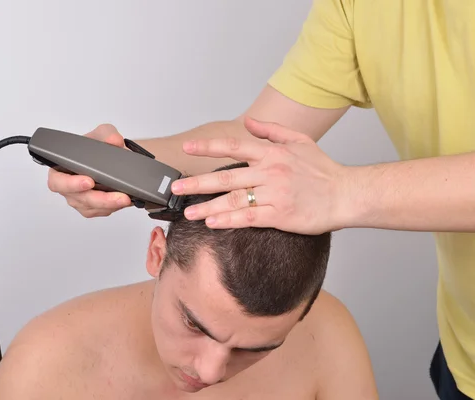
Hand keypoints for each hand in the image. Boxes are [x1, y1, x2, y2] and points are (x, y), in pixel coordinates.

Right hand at [47, 124, 131, 216]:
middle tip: (116, 195)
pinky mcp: (94, 208)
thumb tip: (114, 140)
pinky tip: (124, 201)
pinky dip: (114, 207)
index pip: (57, 181)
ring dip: (109, 205)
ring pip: (91, 208)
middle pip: (77, 199)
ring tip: (125, 198)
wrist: (114, 157)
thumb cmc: (99, 147)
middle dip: (99, 199)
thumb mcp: (102, 134)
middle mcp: (68, 187)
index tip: (88, 181)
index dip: (70, 184)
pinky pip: (102, 211)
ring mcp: (80, 200)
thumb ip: (107, 134)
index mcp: (61, 169)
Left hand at [170, 116, 350, 233]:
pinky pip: (248, 218)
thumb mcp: (300, 141)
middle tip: (177, 188)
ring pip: (234, 200)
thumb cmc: (323, 170)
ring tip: (189, 212)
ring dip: (208, 207)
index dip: (208, 148)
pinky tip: (213, 223)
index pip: (233, 147)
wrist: (345, 195)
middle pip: (226, 177)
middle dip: (197, 183)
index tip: (188, 148)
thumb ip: (271, 131)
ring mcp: (274, 195)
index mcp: (272, 154)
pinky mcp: (280, 215)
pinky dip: (229, 220)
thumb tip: (248, 122)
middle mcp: (270, 172)